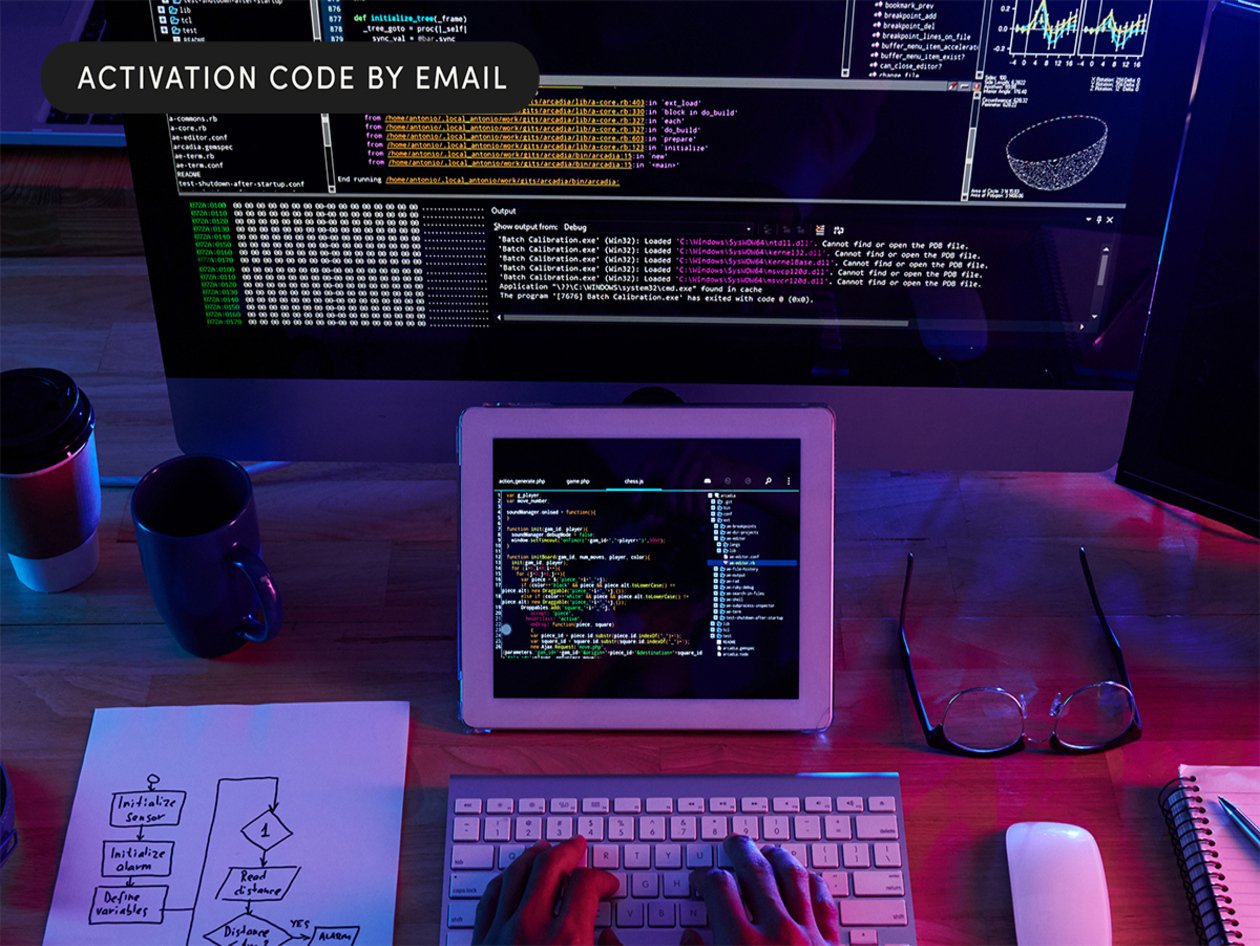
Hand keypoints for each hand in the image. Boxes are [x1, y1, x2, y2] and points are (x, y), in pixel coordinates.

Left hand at [473, 836, 618, 945]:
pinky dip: (504, 880)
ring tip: (545, 849)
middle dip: (568, 851)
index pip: (586, 884)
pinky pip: (490, 899)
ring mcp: (500, 935)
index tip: (606, 884)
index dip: (602, 878)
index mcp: (568, 940)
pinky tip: (512, 876)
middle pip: (549, 866)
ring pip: (516, 874)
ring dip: (534, 856)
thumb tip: (609, 938)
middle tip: (577, 847)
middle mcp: (531, 929)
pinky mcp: (479, 944)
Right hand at [687, 835, 839, 945]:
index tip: (702, 879)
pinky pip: (825, 904)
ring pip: (794, 879)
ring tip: (768, 851)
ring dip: (779, 858)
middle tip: (734, 843)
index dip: (705, 877)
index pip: (719, 887)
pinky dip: (815, 885)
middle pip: (756, 872)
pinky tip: (808, 878)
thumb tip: (690, 938)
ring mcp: (809, 938)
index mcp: (741, 945)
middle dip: (741, 851)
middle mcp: (776, 934)